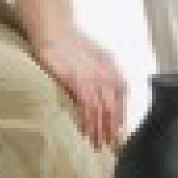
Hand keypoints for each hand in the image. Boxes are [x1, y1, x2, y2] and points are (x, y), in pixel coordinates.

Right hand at [36, 29, 130, 148]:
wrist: (55, 31)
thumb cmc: (70, 43)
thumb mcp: (92, 57)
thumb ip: (100, 74)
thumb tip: (101, 95)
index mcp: (112, 67)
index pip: (123, 96)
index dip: (121, 115)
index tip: (119, 131)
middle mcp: (107, 74)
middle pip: (115, 107)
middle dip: (113, 129)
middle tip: (112, 146)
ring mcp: (94, 79)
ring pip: (103, 110)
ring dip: (101, 130)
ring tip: (98, 145)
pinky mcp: (79, 82)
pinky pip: (88, 107)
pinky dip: (89, 122)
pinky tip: (86, 132)